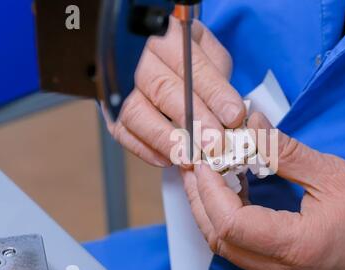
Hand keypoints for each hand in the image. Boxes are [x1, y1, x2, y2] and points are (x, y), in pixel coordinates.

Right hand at [104, 17, 245, 166]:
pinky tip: (167, 159)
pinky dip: (144, 149)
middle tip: (214, 143)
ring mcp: (119, 83)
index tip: (233, 116)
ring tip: (191, 157)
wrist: (151, 53)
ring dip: (167, 140)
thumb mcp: (207, 51)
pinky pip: (121, 131)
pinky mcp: (110, 108)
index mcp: (166, 36)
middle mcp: (138, 57)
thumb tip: (229, 112)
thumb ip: (218, 75)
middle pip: (163, 89)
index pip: (191, 66)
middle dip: (194, 120)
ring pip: (137, 113)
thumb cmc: (183, 53)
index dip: (214, 93)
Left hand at [181, 112, 344, 269]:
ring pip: (226, 247)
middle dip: (199, 198)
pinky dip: (228, 221)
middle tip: (195, 164)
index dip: (208, 188)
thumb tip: (251, 124)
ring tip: (207, 175)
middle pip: (218, 238)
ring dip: (209, 210)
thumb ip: (284, 151)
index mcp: (294, 246)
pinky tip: (231, 194)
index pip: (229, 222)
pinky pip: (242, 249)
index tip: (202, 158)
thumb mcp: (333, 174)